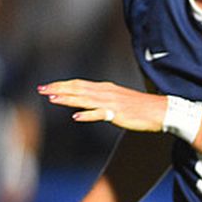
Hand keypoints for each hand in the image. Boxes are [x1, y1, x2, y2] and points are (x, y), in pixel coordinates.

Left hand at [38, 79, 166, 131]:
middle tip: (41, 89)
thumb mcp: (118, 101)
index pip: (79, 84)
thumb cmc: (141, 108)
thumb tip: (86, 106)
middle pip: (78, 89)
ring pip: (85, 99)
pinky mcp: (118, 114)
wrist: (161, 111)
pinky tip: (76, 117)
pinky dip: (87, 115)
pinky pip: (100, 114)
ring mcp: (111, 103)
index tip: (47, 86)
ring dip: (67, 99)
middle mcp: (106, 93)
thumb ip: (102, 101)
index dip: (62, 85)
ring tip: (52, 99)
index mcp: (105, 88)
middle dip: (58, 89)